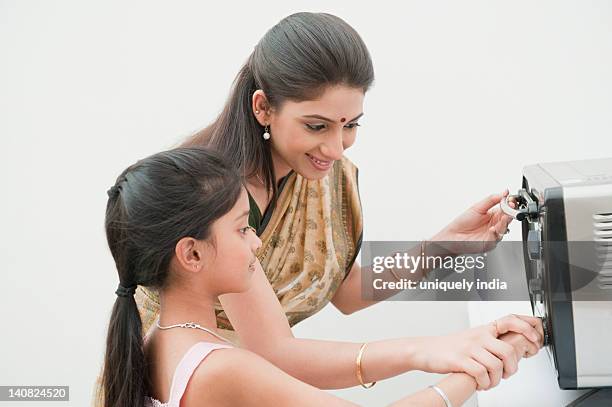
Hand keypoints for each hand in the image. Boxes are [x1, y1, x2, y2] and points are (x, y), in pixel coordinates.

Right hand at [411, 314, 541, 389]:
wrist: (425, 350)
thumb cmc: (451, 346)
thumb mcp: (473, 338)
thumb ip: (492, 341)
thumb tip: (513, 352)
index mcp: (484, 329)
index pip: (511, 320)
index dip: (527, 328)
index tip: (535, 339)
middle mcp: (478, 336)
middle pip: (508, 350)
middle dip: (512, 368)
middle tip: (506, 375)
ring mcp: (469, 348)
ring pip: (496, 365)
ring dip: (497, 380)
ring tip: (490, 382)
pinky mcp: (460, 360)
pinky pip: (481, 374)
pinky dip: (484, 383)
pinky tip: (480, 383)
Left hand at [430, 189, 515, 253]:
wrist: (453, 235)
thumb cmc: (463, 222)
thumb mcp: (478, 207)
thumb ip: (491, 200)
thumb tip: (504, 193)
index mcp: (493, 215)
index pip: (506, 209)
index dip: (510, 204)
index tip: (511, 200)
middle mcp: (495, 225)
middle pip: (508, 218)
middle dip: (510, 212)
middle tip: (511, 207)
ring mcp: (494, 234)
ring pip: (504, 228)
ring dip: (505, 222)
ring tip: (504, 216)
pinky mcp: (490, 242)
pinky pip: (496, 238)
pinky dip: (496, 233)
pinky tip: (493, 228)